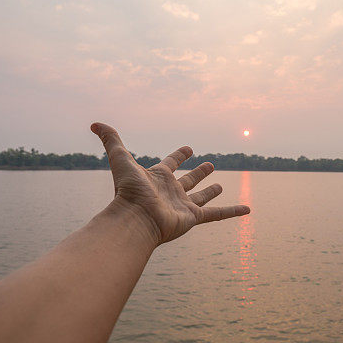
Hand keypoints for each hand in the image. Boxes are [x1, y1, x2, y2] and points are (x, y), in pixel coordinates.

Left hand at [91, 122, 249, 244]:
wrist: (135, 219)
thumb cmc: (127, 191)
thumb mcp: (120, 159)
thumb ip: (110, 140)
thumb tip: (94, 123)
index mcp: (158, 178)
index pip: (171, 163)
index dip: (179, 155)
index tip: (188, 149)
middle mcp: (171, 192)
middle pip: (188, 180)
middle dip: (198, 173)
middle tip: (209, 164)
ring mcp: (183, 206)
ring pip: (201, 197)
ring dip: (211, 191)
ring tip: (221, 184)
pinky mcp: (193, 218)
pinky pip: (217, 214)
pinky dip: (232, 212)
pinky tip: (248, 210)